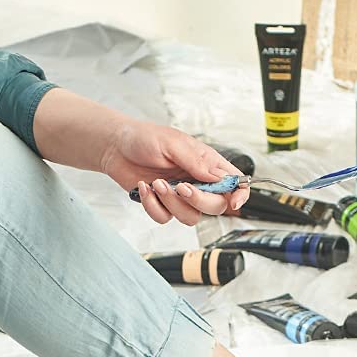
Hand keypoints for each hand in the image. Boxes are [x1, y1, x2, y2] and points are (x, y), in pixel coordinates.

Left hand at [101, 119, 249, 225]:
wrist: (116, 146)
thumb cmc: (145, 138)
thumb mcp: (173, 144)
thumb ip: (196, 162)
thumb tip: (219, 177)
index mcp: (207, 163)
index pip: (234, 182)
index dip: (240, 194)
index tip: (234, 203)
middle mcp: (197, 181)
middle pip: (215, 206)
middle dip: (199, 201)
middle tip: (181, 187)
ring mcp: (179, 196)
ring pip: (190, 217)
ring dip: (172, 203)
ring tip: (156, 183)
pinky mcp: (162, 204)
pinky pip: (165, 218)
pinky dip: (152, 206)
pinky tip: (144, 188)